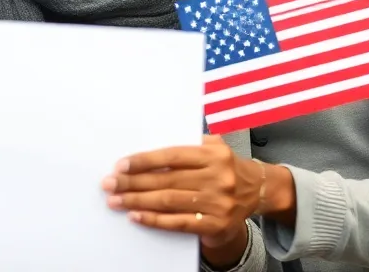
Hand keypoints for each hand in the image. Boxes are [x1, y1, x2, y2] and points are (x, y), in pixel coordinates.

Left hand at [104, 136, 260, 258]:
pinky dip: (155, 220)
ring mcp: (218, 203)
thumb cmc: (226, 166)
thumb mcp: (214, 147)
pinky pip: (179, 223)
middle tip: (110, 184)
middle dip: (133, 182)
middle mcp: (217, 177)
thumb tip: (147, 153)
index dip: (145, 160)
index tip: (121, 165)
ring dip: (138, 201)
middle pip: (167, 180)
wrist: (258, 190)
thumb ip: (187, 145)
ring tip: (116, 201)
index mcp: (214, 154)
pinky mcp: (216, 225)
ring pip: (170, 201)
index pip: (172, 156)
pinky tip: (137, 216)